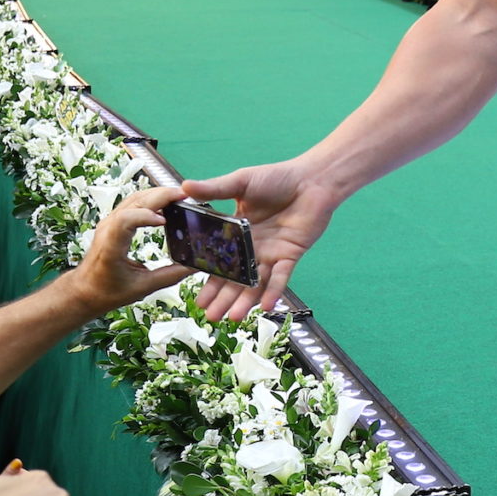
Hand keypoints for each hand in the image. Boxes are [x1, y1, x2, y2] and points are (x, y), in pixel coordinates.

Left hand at [73, 183, 196, 315]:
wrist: (84, 290)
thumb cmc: (106, 291)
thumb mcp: (142, 288)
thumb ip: (170, 276)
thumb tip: (194, 267)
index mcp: (111, 247)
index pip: (125, 220)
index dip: (146, 215)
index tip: (165, 221)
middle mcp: (108, 230)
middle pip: (134, 202)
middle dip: (161, 195)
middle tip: (184, 196)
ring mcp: (109, 223)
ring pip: (134, 198)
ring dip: (157, 194)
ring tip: (179, 196)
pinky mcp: (113, 222)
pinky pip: (132, 203)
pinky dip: (151, 199)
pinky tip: (165, 204)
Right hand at [175, 166, 326, 320]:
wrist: (312, 179)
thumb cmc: (276, 177)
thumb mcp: (240, 182)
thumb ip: (214, 189)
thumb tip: (184, 187)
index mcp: (235, 232)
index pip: (218, 261)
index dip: (208, 279)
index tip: (196, 296)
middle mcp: (252, 247)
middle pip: (236, 278)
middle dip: (223, 298)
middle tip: (210, 316)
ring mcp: (271, 253)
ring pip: (256, 282)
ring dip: (245, 300)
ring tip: (232, 318)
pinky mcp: (290, 255)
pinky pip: (281, 277)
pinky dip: (274, 290)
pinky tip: (264, 306)